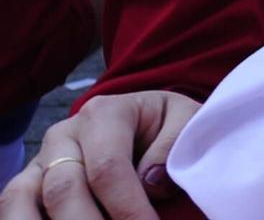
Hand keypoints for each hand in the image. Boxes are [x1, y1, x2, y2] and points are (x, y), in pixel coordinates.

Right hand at [0, 90, 198, 219]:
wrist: (144, 120)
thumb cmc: (166, 125)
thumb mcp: (187, 121)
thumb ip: (174, 146)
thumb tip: (149, 182)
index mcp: (105, 114)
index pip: (107, 168)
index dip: (127, 208)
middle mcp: (63, 135)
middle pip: (63, 191)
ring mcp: (40, 161)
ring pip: (22, 202)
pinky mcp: (28, 184)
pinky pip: (12, 208)